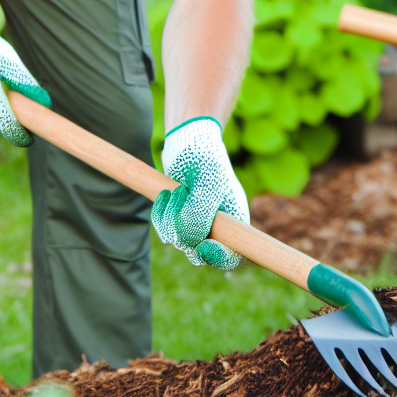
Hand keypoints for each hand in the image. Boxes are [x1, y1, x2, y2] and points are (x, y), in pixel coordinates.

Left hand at [150, 117, 248, 269]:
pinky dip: (161, 215)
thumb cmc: (205, 158)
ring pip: (179, 241)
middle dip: (185, 231)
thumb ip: (199, 215)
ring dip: (170, 218)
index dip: (218, 257)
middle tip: (182, 197)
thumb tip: (187, 239)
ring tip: (175, 190)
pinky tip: (165, 194)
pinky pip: (166, 229)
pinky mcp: (179, 216)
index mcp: (234, 219)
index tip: (204, 245)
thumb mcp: (208, 184)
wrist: (188, 140)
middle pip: (200, 252)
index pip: (231, 255)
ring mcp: (197, 222)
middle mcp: (217, 225)